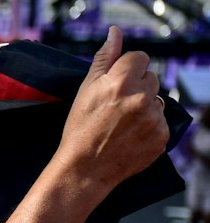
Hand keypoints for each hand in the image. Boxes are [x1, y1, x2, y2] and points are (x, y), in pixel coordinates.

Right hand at [53, 26, 168, 192]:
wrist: (84, 169)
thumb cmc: (80, 129)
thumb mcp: (85, 90)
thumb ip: (105, 59)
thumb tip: (115, 34)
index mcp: (122, 82)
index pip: (140, 58)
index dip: (127, 70)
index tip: (116, 85)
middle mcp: (142, 98)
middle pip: (152, 78)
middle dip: (137, 88)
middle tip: (116, 107)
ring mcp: (154, 118)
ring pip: (157, 100)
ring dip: (144, 108)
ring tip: (122, 124)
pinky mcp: (162, 136)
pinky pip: (161, 122)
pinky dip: (149, 127)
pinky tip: (130, 136)